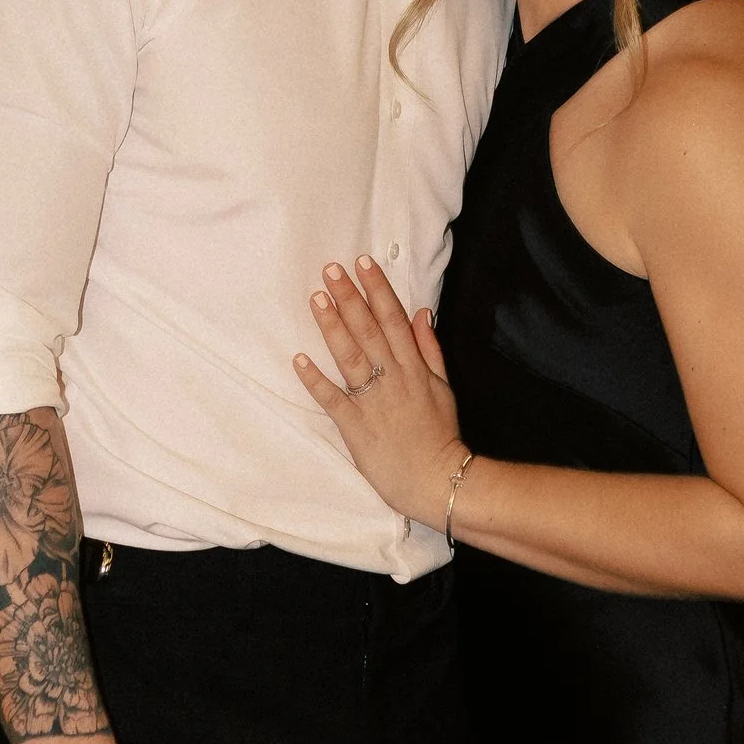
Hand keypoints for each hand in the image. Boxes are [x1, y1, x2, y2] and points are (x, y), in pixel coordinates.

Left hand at [293, 256, 466, 524]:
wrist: (438, 480)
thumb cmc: (441, 435)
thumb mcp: (444, 388)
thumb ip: (430, 350)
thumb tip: (422, 314)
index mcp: (414, 368)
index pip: (394, 320)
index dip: (377, 289)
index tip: (363, 263)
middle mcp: (393, 378)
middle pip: (368, 330)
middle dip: (349, 297)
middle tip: (330, 269)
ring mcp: (373, 401)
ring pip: (350, 356)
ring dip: (332, 326)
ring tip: (316, 298)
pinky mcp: (356, 426)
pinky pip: (333, 399)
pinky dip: (316, 379)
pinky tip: (299, 359)